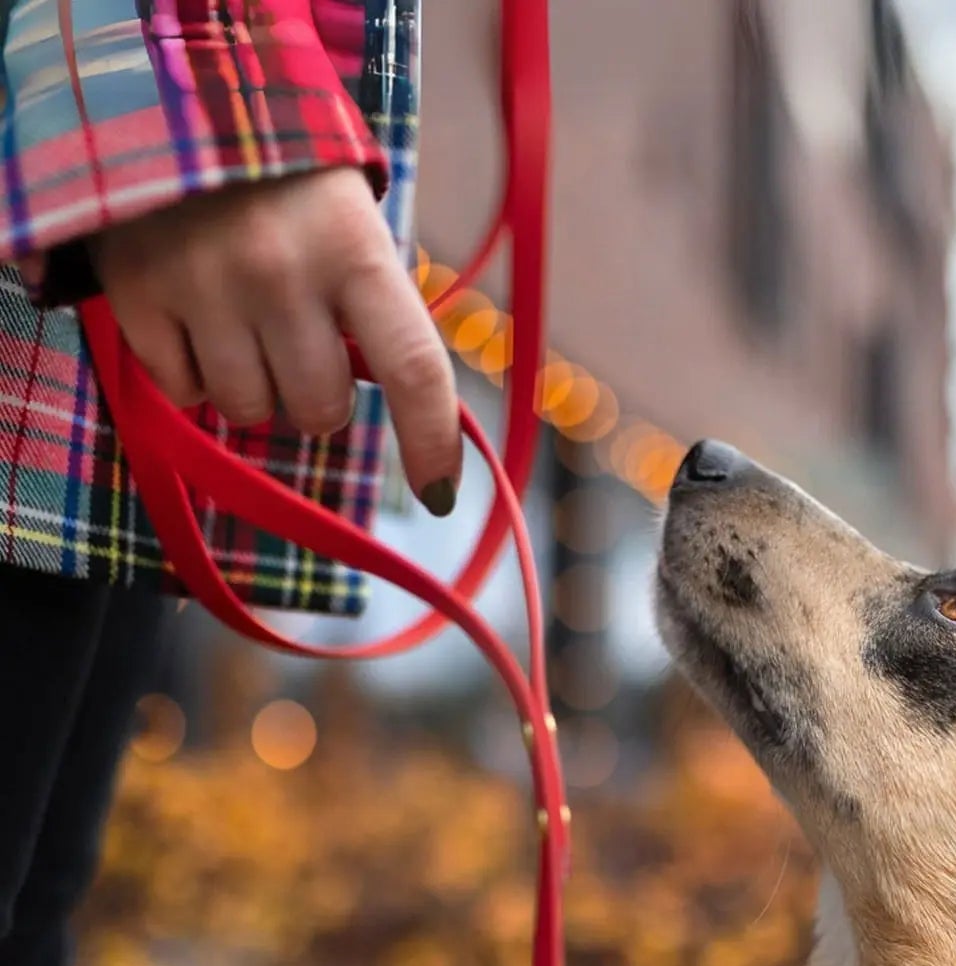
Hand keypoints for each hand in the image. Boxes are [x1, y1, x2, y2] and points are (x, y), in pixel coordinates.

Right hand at [90, 167, 461, 515]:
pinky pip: (183, 392)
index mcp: (356, 250)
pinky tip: (194, 318)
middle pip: (319, 411)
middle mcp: (282, 271)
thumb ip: (379, 313)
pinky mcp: (137, 293)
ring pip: (250, 411)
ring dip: (254, 388)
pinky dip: (192, 374)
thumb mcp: (353, 230)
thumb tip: (411, 411)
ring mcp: (204, 284)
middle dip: (317, 397)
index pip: (414, 369)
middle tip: (300, 345)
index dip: (431, 442)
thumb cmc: (289, 189)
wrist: (172, 102)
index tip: (438, 493)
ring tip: (243, 324)